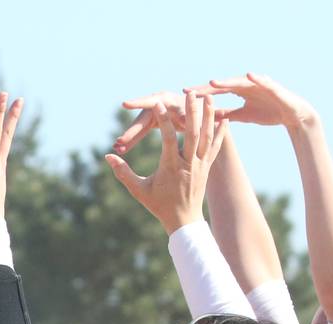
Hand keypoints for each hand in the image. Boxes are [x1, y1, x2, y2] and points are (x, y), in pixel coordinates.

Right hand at [103, 91, 227, 233]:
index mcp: (170, 168)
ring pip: (206, 137)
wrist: (183, 221)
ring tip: (209, 98)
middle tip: (190, 93)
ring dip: (208, 117)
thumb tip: (108, 156)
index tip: (159, 104)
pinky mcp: (207, 168)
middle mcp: (188, 164)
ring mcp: (200, 165)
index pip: (168, 139)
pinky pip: (215, 147)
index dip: (164, 120)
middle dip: (192, 111)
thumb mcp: (138, 190)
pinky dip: (220, 133)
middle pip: (192, 133)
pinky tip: (225, 119)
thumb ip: (123, 172)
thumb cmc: (158, 205)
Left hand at [199, 73, 317, 129]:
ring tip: (213, 83)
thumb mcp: (243, 116)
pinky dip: (257, 78)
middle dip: (206, 88)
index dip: (201, 94)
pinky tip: (248, 76)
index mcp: (239, 91)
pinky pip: (264, 82)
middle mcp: (247, 84)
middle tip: (188, 90)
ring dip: (227, 82)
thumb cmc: (268, 112)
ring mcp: (260, 83)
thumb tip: (208, 119)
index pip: (216, 93)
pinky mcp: (273, 86)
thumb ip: (227, 115)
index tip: (183, 97)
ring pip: (240, 82)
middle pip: (224, 85)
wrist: (292, 114)